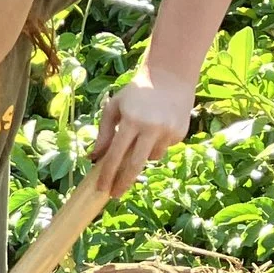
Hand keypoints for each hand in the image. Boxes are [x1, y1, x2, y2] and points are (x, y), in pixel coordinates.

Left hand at [93, 74, 193, 193]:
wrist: (170, 78)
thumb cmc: (135, 94)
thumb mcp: (114, 108)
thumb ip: (103, 134)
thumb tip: (93, 159)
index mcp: (130, 121)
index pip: (116, 155)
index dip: (107, 174)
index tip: (101, 188)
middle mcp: (150, 128)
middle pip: (135, 165)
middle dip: (123, 182)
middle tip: (114, 194)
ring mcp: (168, 132)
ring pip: (151, 158)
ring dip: (142, 155)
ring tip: (141, 136)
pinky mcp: (180, 134)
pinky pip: (163, 148)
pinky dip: (156, 145)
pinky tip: (156, 128)